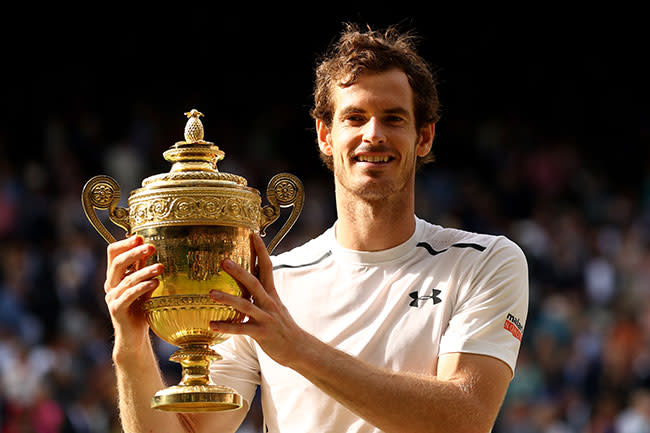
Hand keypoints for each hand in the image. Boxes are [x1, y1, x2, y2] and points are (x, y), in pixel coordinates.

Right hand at [104, 235, 162, 352]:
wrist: (134, 337)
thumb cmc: (140, 309)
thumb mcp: (144, 286)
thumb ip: (144, 270)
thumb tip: (152, 248)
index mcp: (115, 276)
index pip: (113, 253)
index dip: (125, 243)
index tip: (141, 237)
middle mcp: (110, 285)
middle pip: (118, 263)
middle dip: (135, 252)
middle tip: (152, 247)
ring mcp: (112, 297)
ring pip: (127, 279)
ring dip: (145, 271)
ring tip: (161, 267)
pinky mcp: (116, 310)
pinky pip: (129, 295)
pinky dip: (142, 287)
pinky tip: (155, 283)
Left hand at [209, 234, 303, 365]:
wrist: (298, 348)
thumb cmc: (281, 325)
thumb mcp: (274, 305)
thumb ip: (261, 292)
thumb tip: (248, 278)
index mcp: (271, 293)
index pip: (267, 267)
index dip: (260, 250)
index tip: (253, 234)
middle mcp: (269, 302)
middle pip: (254, 282)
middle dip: (239, 271)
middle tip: (223, 260)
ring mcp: (266, 318)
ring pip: (246, 305)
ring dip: (228, 298)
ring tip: (211, 293)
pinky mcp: (262, 333)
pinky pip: (242, 329)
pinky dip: (226, 327)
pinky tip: (211, 325)